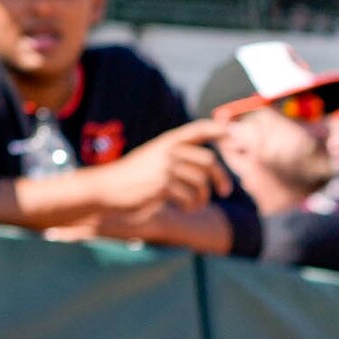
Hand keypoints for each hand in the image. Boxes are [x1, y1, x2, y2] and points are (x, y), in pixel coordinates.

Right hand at [90, 119, 226, 228]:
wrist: (105, 188)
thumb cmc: (131, 176)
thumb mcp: (152, 157)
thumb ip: (176, 156)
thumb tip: (209, 164)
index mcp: (167, 141)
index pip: (198, 129)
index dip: (218, 130)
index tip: (232, 135)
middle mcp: (168, 151)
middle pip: (209, 161)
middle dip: (222, 177)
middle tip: (225, 190)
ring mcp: (165, 168)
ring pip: (201, 183)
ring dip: (202, 198)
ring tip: (194, 204)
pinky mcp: (162, 187)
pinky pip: (189, 198)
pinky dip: (190, 206)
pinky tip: (184, 209)